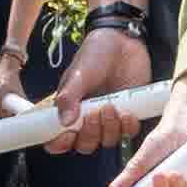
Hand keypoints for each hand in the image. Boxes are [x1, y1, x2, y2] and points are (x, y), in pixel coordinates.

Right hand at [50, 20, 160, 147]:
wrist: (123, 42)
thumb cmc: (95, 55)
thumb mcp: (78, 74)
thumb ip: (69, 97)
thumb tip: (64, 122)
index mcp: (68, 111)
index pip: (58, 139)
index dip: (60, 144)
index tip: (67, 135)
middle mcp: (86, 119)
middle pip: (84, 145)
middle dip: (89, 134)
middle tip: (92, 114)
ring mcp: (108, 118)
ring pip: (106, 141)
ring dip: (108, 129)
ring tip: (110, 106)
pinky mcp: (129, 113)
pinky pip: (128, 132)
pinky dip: (127, 127)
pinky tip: (127, 112)